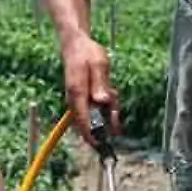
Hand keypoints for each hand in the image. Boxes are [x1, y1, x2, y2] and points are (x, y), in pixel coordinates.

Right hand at [61, 32, 121, 148]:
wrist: (75, 45)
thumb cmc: (86, 53)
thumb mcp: (99, 65)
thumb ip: (100, 84)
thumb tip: (102, 102)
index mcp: (78, 93)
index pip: (83, 120)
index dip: (91, 135)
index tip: (100, 145)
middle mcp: (76, 99)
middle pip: (92, 121)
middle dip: (107, 120)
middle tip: (116, 112)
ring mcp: (79, 99)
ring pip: (96, 114)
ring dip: (109, 109)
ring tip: (112, 92)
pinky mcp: (83, 97)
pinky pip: (97, 107)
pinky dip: (107, 103)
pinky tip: (110, 91)